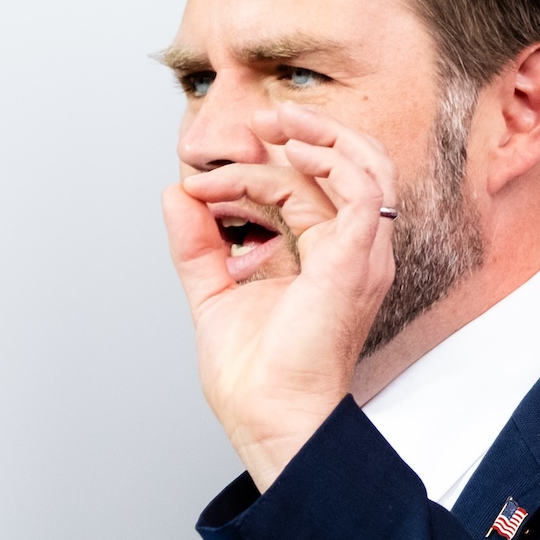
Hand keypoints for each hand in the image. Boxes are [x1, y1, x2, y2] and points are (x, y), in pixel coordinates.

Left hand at [162, 103, 397, 490]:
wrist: (268, 417)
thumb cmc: (255, 377)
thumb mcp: (213, 293)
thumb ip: (197, 243)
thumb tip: (175, 192)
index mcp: (326, 261)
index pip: (306, 191)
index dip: (251, 174)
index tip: (198, 185)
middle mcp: (350, 253)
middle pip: (343, 167)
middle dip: (300, 134)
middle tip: (253, 123)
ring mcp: (359, 255)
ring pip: (361, 166)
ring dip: (318, 134)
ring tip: (272, 123)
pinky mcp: (355, 260)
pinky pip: (363, 189)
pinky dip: (329, 160)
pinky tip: (289, 153)